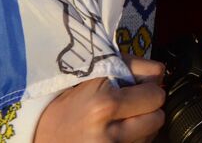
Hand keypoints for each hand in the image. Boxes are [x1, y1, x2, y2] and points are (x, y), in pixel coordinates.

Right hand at [37, 57, 164, 141]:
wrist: (41, 136)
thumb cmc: (70, 101)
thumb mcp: (95, 75)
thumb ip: (132, 67)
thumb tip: (161, 74)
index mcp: (104, 104)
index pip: (155, 92)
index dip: (148, 87)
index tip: (137, 87)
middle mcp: (109, 132)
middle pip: (158, 116)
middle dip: (149, 108)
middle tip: (132, 105)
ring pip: (152, 134)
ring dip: (143, 126)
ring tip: (121, 121)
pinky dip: (135, 139)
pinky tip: (118, 134)